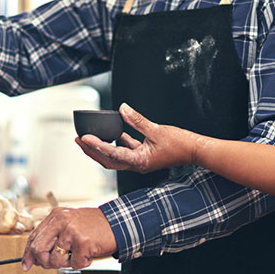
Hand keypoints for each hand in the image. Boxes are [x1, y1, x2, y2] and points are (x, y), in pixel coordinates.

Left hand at [21, 206, 116, 271]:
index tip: (26, 265)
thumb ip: (53, 236)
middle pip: (38, 249)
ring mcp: (71, 231)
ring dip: (66, 263)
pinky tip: (88, 254)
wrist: (118, 223)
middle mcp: (61, 221)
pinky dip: (82, 263)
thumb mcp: (70, 224)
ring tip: (76, 254)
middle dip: (44, 261)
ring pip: (55, 260)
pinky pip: (74, 264)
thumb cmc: (94, 226)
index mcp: (56, 215)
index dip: (28, 254)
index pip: (34, 236)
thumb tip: (34, 257)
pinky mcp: (82, 242)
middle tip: (54, 264)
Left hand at [75, 103, 200, 174]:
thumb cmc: (180, 144)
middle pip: (108, 160)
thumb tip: (122, 109)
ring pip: (115, 156)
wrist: (196, 150)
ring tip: (88, 137)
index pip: (112, 154)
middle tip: (78, 140)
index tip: (83, 138)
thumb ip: (137, 120)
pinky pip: (126, 148)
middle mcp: (137, 164)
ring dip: (102, 147)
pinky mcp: (145, 155)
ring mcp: (141, 161)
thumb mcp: (157, 130)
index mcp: (139, 162)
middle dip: (92, 151)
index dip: (96, 146)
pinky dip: (118, 141)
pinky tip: (112, 131)